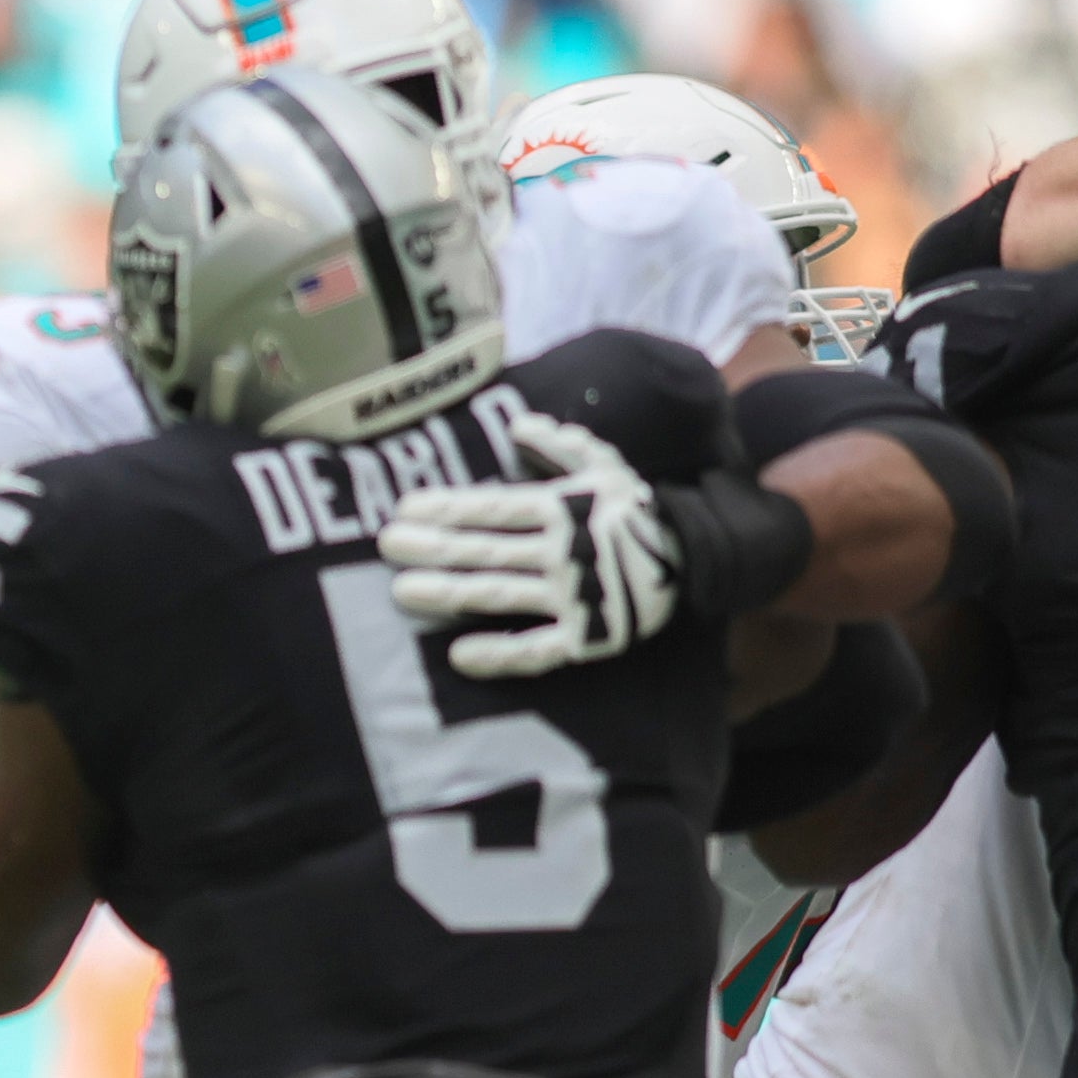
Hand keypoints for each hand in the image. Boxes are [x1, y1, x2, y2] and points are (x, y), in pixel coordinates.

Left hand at [380, 409, 680, 677]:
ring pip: (500, 595)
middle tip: (386, 545)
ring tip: (402, 591)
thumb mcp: (605, 467)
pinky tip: (458, 655)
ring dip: (449, 593)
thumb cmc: (631, 512)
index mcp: (564, 508)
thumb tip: (520, 423)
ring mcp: (572, 597)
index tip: (404, 508)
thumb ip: (561, 446)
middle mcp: (563, 551)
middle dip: (433, 546)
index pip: (495, 507)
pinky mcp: (584, 639)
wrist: (691, 561)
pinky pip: (537, 651)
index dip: (448, 507)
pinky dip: (499, 654)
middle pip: (486, 549)